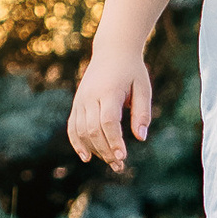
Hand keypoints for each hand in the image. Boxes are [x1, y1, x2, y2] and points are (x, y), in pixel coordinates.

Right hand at [67, 44, 151, 176]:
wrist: (112, 51)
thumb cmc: (132, 70)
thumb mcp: (143, 88)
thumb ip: (142, 113)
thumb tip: (140, 138)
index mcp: (109, 91)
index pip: (108, 121)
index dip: (114, 141)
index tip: (123, 157)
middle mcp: (91, 96)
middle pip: (93, 129)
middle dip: (106, 150)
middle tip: (120, 166)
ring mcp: (81, 99)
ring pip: (81, 130)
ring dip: (94, 150)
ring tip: (111, 162)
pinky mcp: (77, 103)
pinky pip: (73, 126)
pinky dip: (77, 142)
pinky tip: (86, 157)